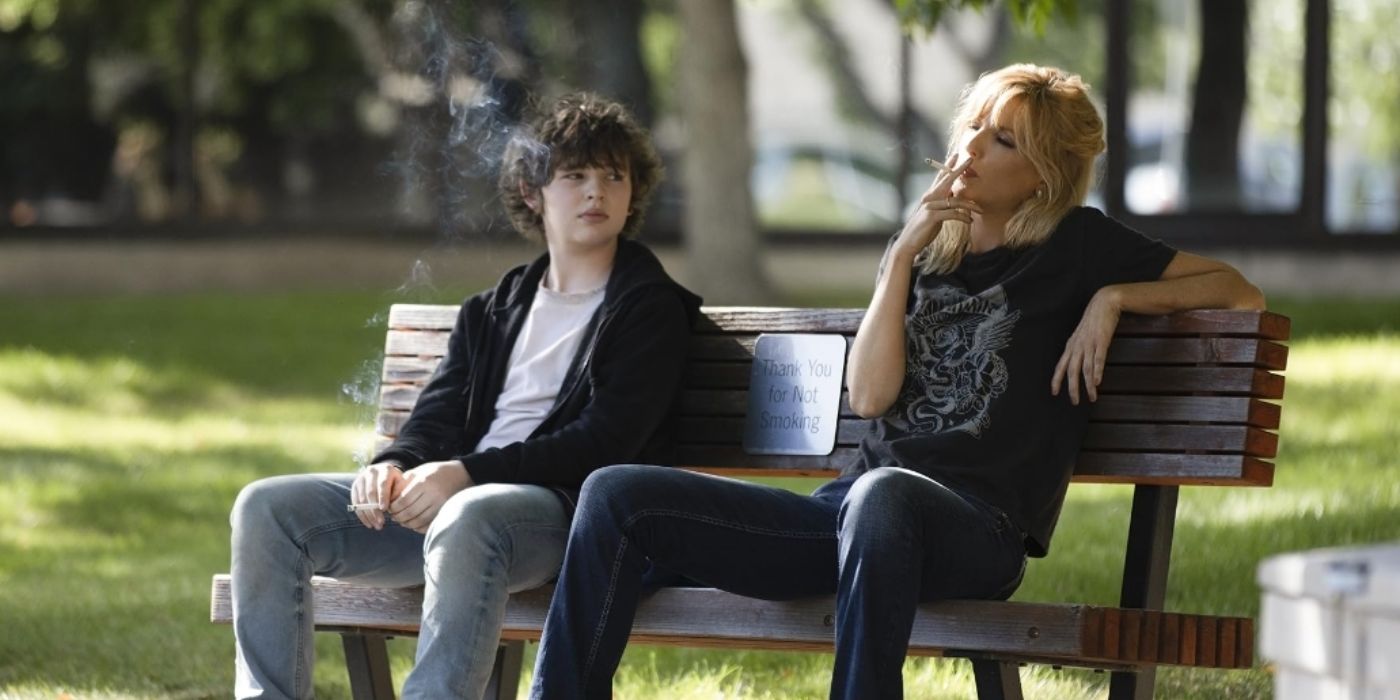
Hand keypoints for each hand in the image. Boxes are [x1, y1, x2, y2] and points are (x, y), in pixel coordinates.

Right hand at [350, 462, 404, 529]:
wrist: (386, 476)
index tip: (384, 510)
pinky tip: (368, 523)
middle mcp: (372, 471)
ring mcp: (361, 478)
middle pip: (371, 492)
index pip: (383, 484)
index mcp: (386, 469)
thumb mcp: (402, 485)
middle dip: (375, 510)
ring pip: (362, 499)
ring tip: (376, 526)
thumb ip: (400, 493)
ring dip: (368, 515)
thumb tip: (393, 506)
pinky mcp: (355, 486)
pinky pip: (355, 503)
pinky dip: (362, 515)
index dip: (383, 497)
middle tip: (380, 523)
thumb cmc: (397, 484)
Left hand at [387, 460, 472, 533]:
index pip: (403, 501)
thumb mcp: (417, 472)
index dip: (393, 508)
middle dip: (398, 517)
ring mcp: (441, 504)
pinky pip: (429, 525)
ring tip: (402, 521)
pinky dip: (419, 527)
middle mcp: (433, 494)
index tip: (389, 509)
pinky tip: (414, 524)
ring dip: (407, 524)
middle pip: (410, 512)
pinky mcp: (446, 511)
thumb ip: (403, 484)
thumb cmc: (434, 472)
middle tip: (394, 517)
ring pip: (419, 521)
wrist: (459, 474)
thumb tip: (389, 500)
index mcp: (423, 482)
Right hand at [892, 157, 979, 261]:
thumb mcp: (935, 215)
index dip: (948, 166)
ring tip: (981, 209)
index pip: (940, 177)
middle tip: (970, 160)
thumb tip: (954, 198)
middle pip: (946, 180)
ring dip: (970, 205)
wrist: (909, 243)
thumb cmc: (923, 230)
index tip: (956, 155)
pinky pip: (952, 213)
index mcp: (930, 196)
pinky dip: (963, 217)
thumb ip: (942, 205)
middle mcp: (929, 197)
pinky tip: (970, 221)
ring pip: (954, 200)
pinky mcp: (932, 216)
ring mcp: (930, 206)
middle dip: (959, 169)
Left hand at [1052, 287, 1122, 404]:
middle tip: (1074, 402)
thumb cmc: (1093, 321)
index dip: (1056, 379)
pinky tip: (1097, 381)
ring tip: (1092, 397)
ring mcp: (1089, 343)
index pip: (1061, 365)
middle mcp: (1077, 346)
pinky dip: (1097, 370)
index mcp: (1071, 345)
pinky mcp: (1101, 340)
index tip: (1054, 392)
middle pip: (1071, 371)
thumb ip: (1080, 349)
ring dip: (1088, 385)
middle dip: (1072, 388)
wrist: (1103, 303)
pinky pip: (1098, 358)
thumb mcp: (1082, 336)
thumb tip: (1080, 363)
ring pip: (1085, 368)